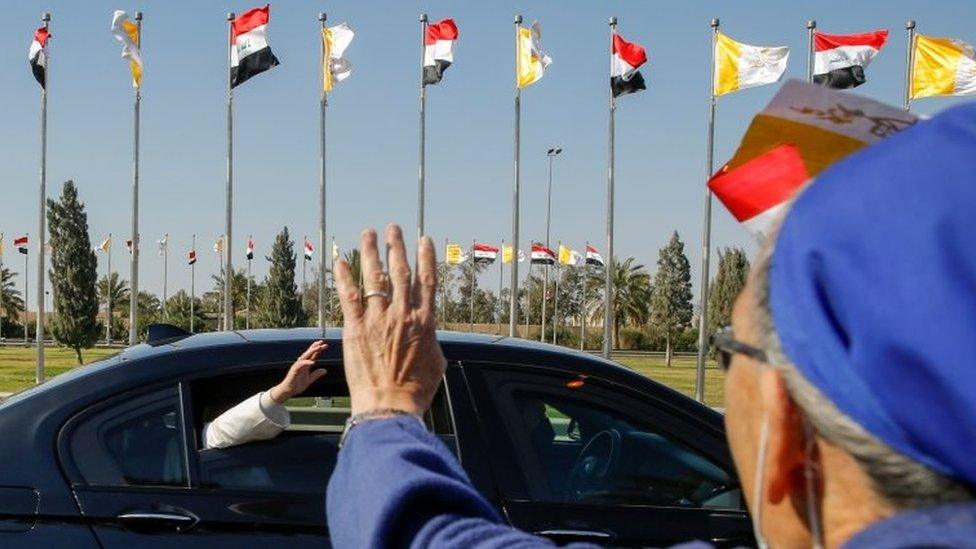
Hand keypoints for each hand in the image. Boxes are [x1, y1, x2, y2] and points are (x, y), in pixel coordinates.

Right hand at [269, 340, 328, 403]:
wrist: (288, 391)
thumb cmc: (297, 385)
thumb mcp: (310, 379)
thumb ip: (316, 374)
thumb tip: (325, 370)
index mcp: (305, 365)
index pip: (312, 355)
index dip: (318, 350)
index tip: (325, 345)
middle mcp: (301, 364)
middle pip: (309, 353)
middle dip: (315, 347)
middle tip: (322, 342)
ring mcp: (297, 366)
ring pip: (304, 356)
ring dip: (311, 351)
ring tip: (318, 348)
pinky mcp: (294, 370)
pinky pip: (300, 365)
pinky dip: (306, 363)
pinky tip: (312, 362)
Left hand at [335, 224, 445, 415]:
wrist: (389, 406)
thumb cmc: (415, 391)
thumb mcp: (436, 363)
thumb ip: (431, 341)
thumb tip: (429, 334)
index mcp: (424, 322)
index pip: (426, 281)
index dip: (425, 258)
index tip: (423, 240)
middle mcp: (402, 315)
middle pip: (400, 272)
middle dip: (396, 247)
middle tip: (393, 228)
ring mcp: (378, 319)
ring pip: (374, 278)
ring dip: (371, 252)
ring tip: (368, 234)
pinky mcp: (355, 328)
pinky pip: (349, 297)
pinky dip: (345, 277)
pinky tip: (341, 261)